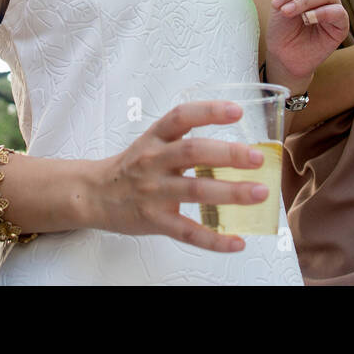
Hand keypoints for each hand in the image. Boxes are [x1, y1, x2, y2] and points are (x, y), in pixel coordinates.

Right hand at [91, 101, 270, 252]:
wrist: (94, 194)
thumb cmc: (131, 168)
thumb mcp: (152, 143)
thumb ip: (185, 141)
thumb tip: (235, 147)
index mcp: (155, 138)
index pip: (182, 117)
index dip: (209, 112)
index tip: (237, 111)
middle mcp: (154, 161)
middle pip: (192, 152)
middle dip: (228, 154)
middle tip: (257, 157)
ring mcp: (153, 191)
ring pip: (195, 190)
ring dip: (230, 192)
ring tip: (259, 193)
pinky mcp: (154, 220)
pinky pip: (187, 231)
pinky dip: (214, 239)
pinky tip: (237, 242)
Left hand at [266, 0, 349, 79]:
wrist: (283, 56)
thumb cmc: (282, 30)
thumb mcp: (280, 3)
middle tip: (279, 4)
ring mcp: (333, 9)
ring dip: (305, 1)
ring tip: (288, 13)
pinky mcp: (340, 25)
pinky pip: (337, 12)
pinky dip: (321, 12)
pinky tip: (307, 19)